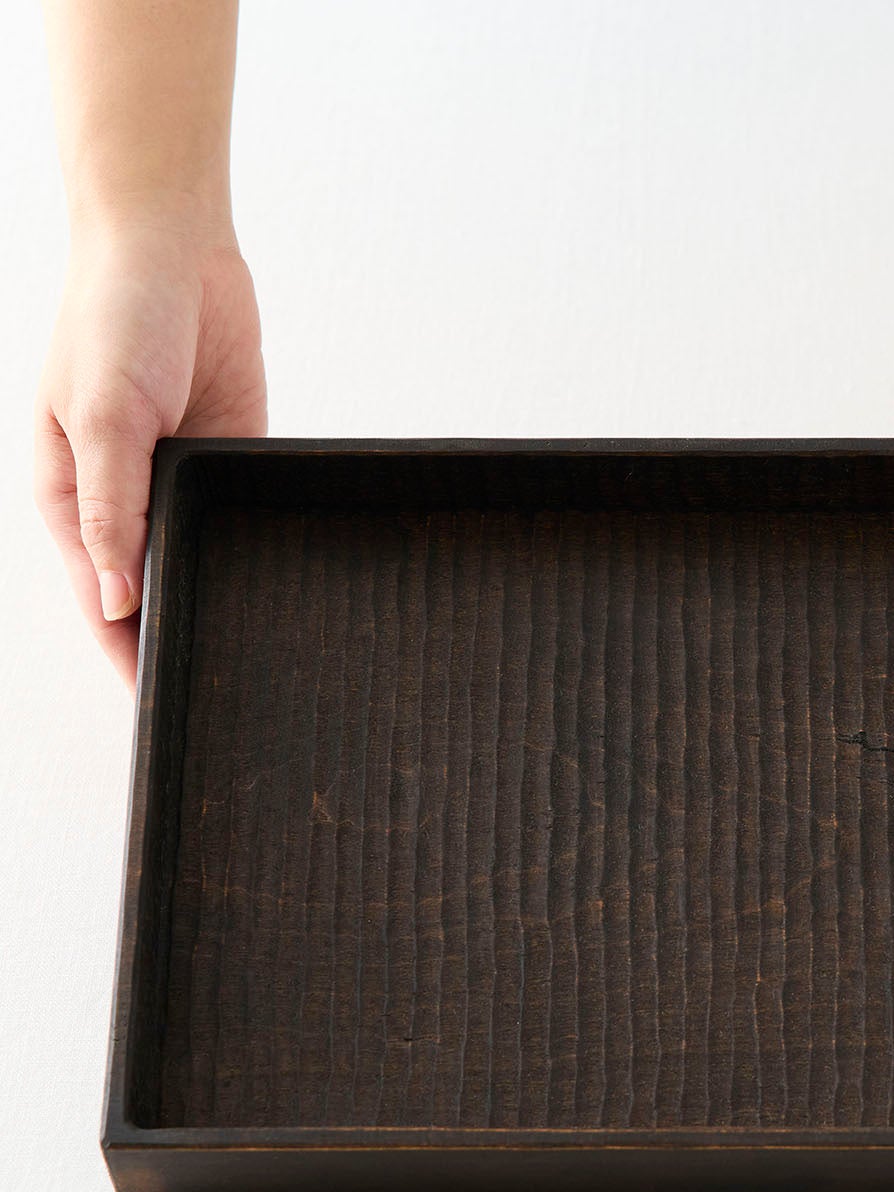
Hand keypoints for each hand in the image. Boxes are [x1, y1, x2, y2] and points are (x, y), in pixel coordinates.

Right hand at [35, 219, 266, 688]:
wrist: (174, 248)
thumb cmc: (113, 319)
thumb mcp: (103, 417)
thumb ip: (112, 510)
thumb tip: (112, 599)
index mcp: (75, 499)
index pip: (101, 599)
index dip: (129, 651)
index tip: (162, 705)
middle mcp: (128, 499)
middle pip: (154, 587)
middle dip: (181, 633)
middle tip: (225, 692)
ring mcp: (181, 480)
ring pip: (202, 556)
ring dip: (222, 591)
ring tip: (262, 651)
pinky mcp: (232, 457)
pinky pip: (242, 513)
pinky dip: (254, 544)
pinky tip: (282, 580)